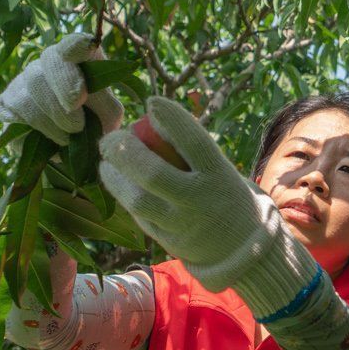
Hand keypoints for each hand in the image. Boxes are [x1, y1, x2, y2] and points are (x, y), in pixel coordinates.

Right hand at [0, 33, 123, 145]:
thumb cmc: (93, 125)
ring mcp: (24, 80)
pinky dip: (39, 128)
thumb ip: (104, 102)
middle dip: (65, 86)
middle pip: (50, 60)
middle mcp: (48, 63)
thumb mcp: (108, 115)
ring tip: (70, 134)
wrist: (68, 152)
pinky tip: (51, 136)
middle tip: (77, 114)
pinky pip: (17, 109)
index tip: (84, 47)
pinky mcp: (6, 102)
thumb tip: (83, 94)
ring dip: (55, 117)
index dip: (76, 44)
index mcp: (78, 60)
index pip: (75, 43)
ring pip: (33, 86)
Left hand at [96, 98, 320, 316]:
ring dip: (114, 177)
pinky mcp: (166, 241)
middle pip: (152, 173)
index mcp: (219, 175)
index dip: (170, 118)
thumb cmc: (223, 193)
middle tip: (112, 138)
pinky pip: (138, 215)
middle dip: (124, 150)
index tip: (152, 102)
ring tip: (106, 162)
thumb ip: (190, 151)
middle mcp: (199, 200)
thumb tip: (152, 119)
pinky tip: (118, 182)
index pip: (193, 141)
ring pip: (137, 199)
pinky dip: (123, 195)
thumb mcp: (219, 169)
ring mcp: (181, 224)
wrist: (242, 248)